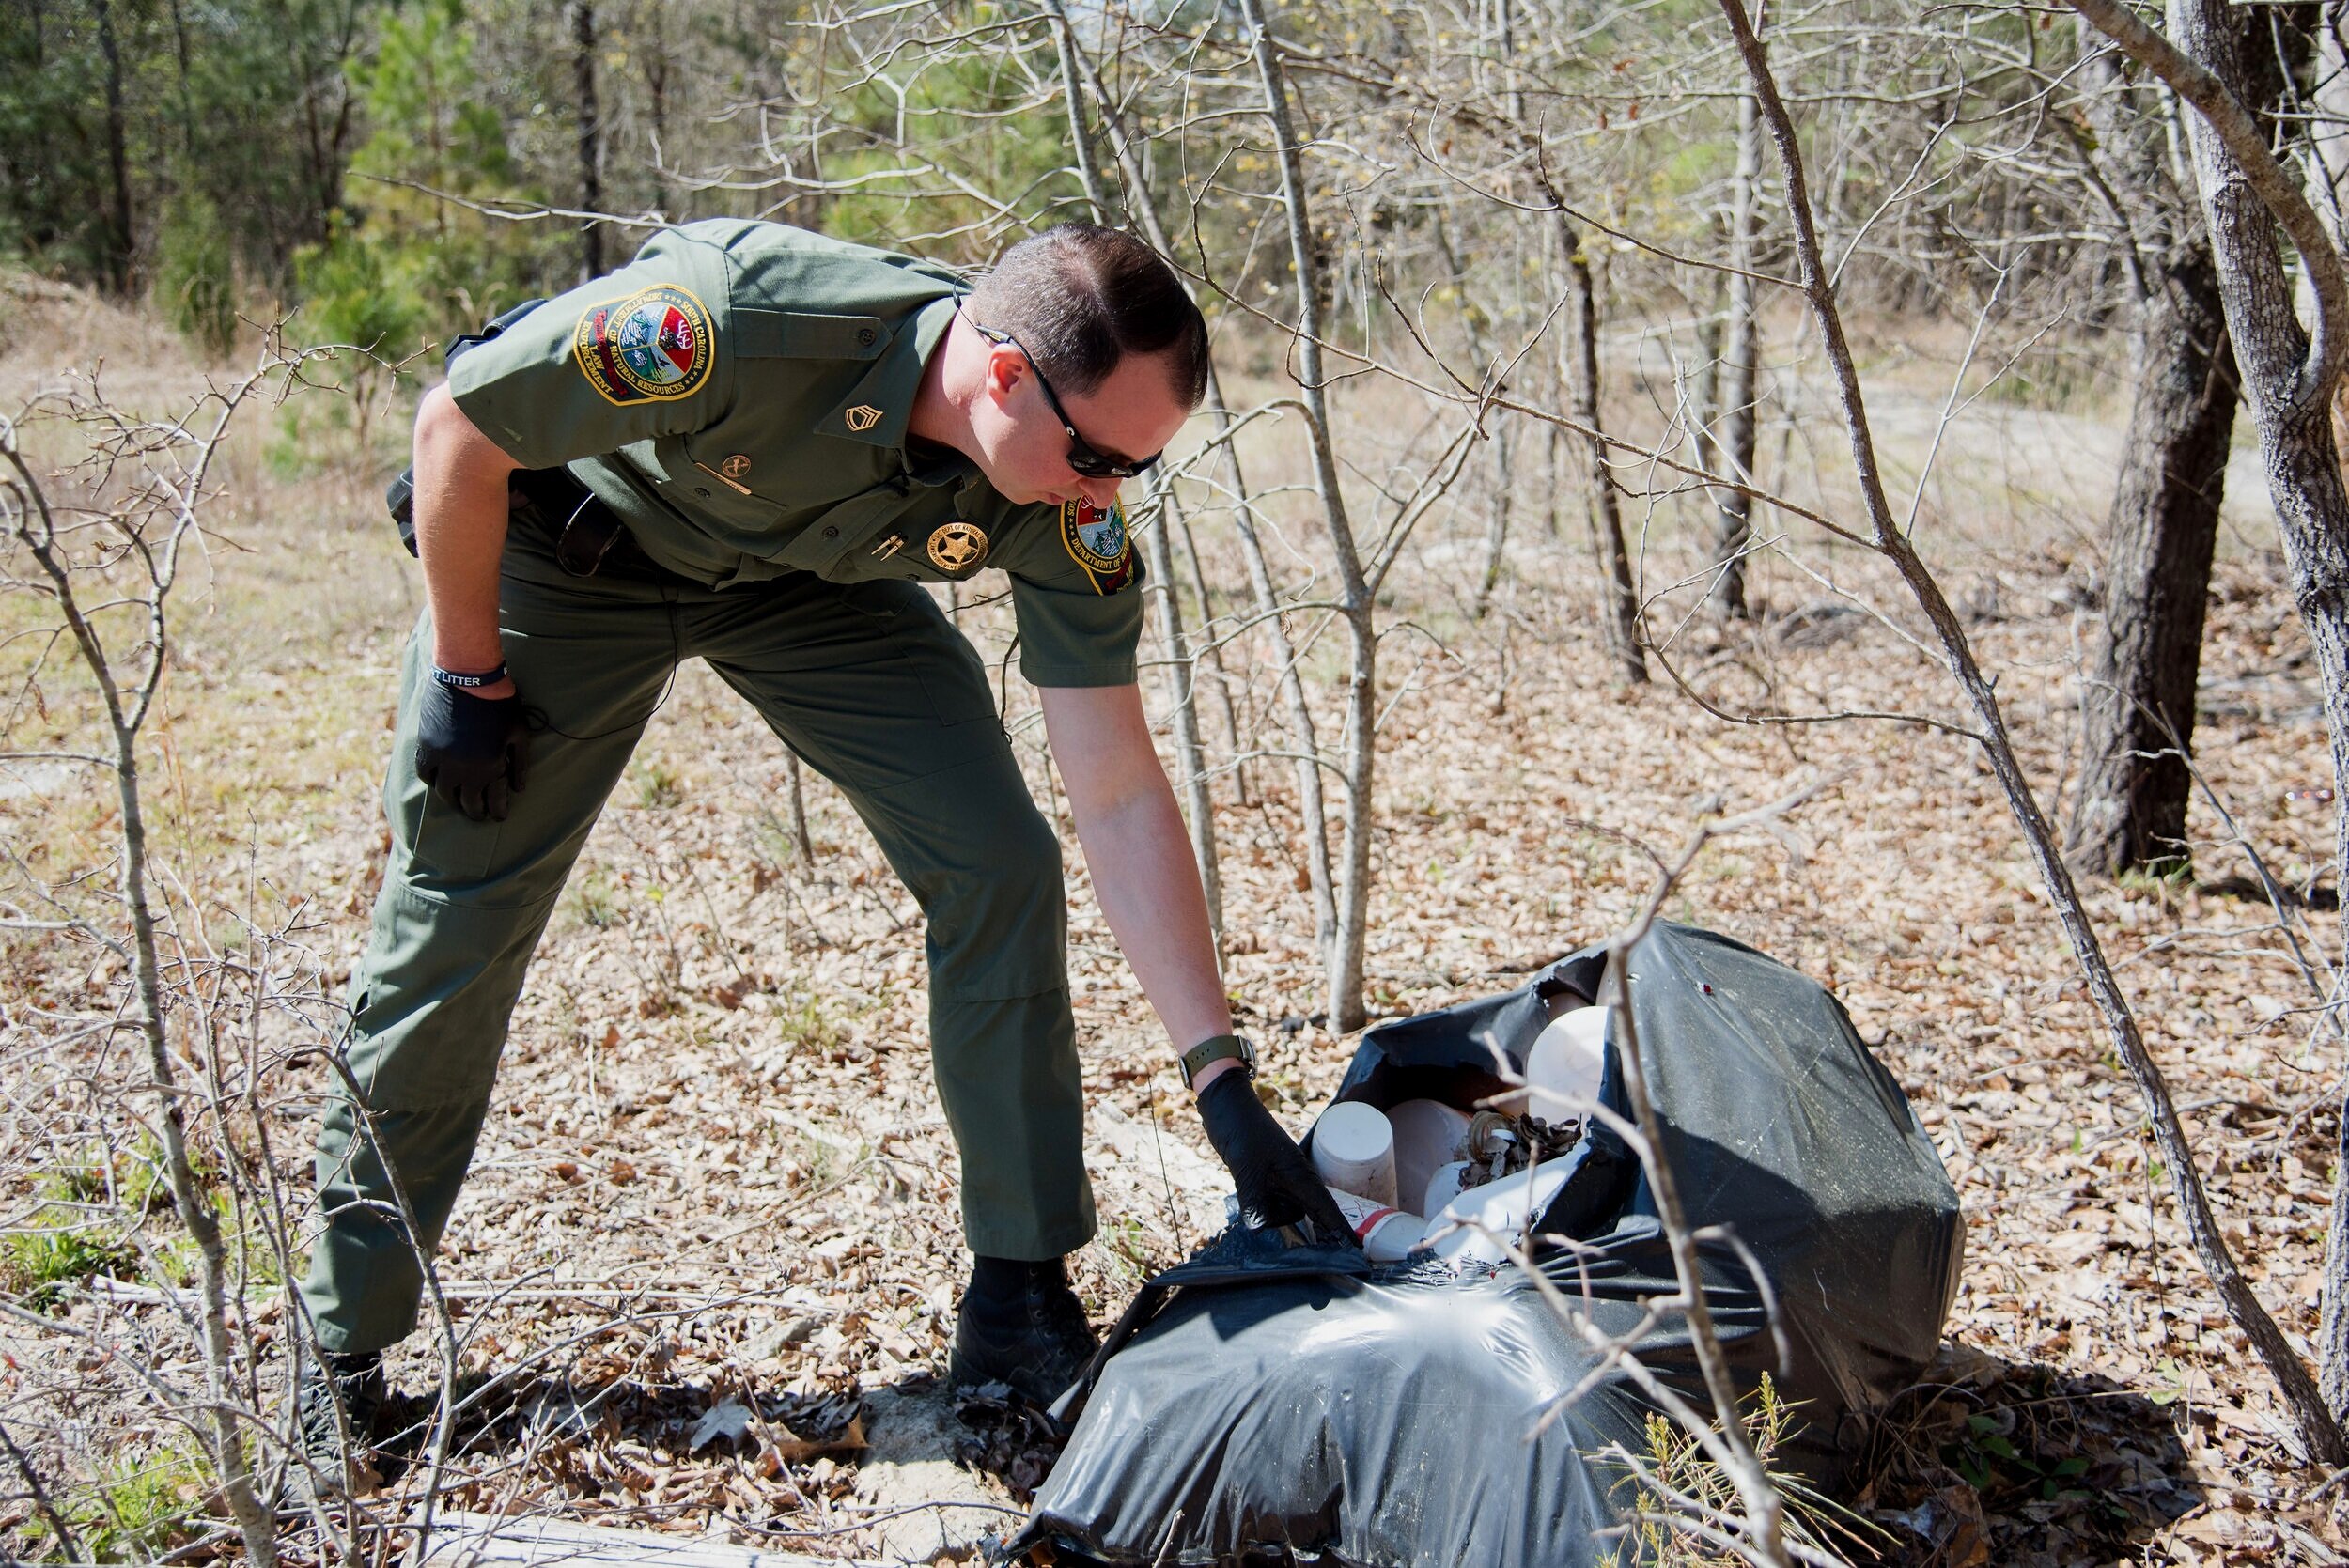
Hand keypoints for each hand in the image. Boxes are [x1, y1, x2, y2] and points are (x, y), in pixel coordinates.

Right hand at [415, 680, 530, 821]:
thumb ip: (519, 764)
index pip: (493, 800)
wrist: (468, 677)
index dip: (497, 811)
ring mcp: (442, 758)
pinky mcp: (426, 746)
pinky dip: (432, 782)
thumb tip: (518, 789)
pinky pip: (425, 774)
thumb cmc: (501, 704)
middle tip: (480, 816)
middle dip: (476, 812)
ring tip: (460, 805)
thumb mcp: (519, 734)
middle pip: (467, 802)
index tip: (499, 817)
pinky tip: (440, 784)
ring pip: (444, 793)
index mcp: (490, 766)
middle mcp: (463, 768)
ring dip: (453, 802)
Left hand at [1196, 1071, 1357, 1246]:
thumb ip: (1254, 1203)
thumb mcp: (1247, 1169)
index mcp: (1301, 1177)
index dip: (1342, 1233)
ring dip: (1270, 1212)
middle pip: (1308, 1216)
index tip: (1357, 1254)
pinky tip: (1250, 1194)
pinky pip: (1271, 1204)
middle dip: (1315, 1233)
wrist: (1227, 1107)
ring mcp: (1282, 1181)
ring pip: (1283, 1212)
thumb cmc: (1243, 1131)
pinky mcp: (1268, 1181)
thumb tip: (1258, 1229)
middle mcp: (1297, 1181)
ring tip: (1252, 1187)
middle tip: (1320, 1253)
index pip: (1328, 1211)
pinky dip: (1262, 1207)